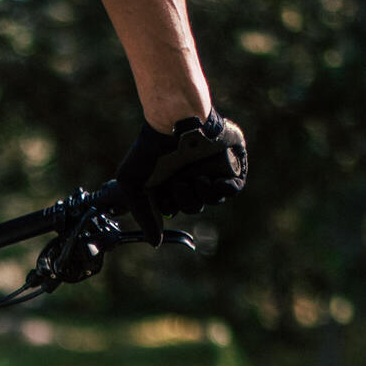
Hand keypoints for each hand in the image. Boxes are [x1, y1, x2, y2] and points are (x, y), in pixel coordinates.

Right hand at [113, 111, 247, 244]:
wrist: (175, 123)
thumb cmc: (150, 150)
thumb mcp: (132, 186)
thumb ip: (143, 216)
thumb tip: (156, 243)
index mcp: (168, 180)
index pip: (172, 209)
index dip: (166, 207)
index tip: (161, 194)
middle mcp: (189, 176)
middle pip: (191, 207)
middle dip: (183, 200)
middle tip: (177, 182)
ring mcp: (210, 170)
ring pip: (210, 200)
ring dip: (200, 194)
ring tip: (195, 177)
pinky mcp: (229, 164)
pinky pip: (232, 190)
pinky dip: (223, 190)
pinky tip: (213, 182)